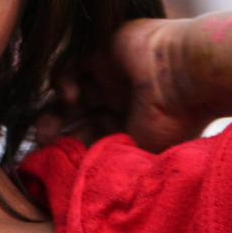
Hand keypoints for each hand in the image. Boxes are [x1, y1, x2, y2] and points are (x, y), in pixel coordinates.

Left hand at [34, 18, 211, 152]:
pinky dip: (63, 82)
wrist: (188, 77)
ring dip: (54, 112)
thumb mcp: (142, 150)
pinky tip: (70, 97)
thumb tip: (84, 181)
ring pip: (70, 94)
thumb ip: (113, 160)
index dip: (70, 149)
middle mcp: (117, 100)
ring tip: (49, 128)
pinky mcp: (101, 51)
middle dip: (56, 132)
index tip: (52, 163)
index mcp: (129, 125)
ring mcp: (108, 76)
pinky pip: (70, 65)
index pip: (91, 138)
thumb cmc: (173, 120)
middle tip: (43, 144)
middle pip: (76, 117)